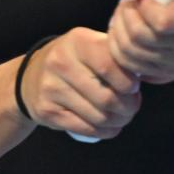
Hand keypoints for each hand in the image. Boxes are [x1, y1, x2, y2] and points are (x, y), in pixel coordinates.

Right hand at [19, 27, 141, 139]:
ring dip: (118, 122)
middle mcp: (61, 62)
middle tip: (132, 107)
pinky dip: (104, 132)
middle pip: (107, 97)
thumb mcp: (89, 45)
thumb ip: (113, 54)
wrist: (30, 76)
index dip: (129, 82)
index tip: (134, 87)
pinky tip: (109, 126)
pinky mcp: (47, 111)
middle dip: (128, 108)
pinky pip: (85, 129)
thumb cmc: (72, 60)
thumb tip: (143, 75)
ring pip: (98, 116)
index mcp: (77, 41)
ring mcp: (51, 88)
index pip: (111, 66)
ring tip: (121, 116)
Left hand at [107, 0, 173, 83]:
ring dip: (119, 33)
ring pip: (134, 57)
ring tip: (125, 17)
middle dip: (125, 18)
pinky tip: (127, 34)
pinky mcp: (169, 71)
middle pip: (143, 41)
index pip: (163, 22)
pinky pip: (135, 69)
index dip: (144, 9)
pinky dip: (122, 52)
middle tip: (127, 4)